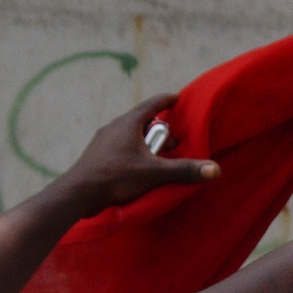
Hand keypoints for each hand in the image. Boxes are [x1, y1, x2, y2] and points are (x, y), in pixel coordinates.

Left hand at [62, 93, 220, 216]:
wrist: (78, 193)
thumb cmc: (115, 177)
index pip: (153, 104)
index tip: (179, 98)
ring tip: (159, 160)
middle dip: (161, 131)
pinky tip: (139, 170)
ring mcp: (105, 141)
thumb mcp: (154, 173)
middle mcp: (115, 127)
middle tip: (175, 144)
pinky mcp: (99, 155)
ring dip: (148, 145)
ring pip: (132, 136)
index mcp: (128, 123)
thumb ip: (184, 170)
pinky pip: (122, 148)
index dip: (168, 100)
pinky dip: (136, 154)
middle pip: (144, 121)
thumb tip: (215, 169)